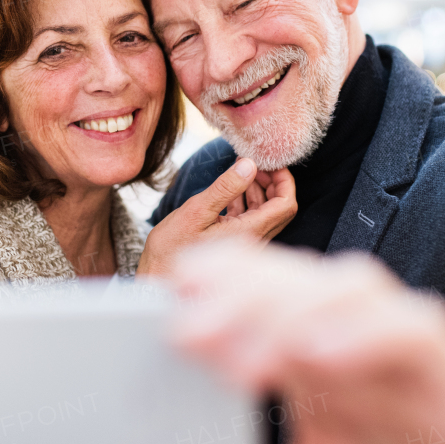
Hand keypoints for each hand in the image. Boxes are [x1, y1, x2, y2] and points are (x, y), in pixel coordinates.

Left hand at [132, 240, 444, 443]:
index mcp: (318, 358)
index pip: (269, 285)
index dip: (224, 276)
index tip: (169, 293)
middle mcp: (362, 342)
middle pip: (301, 278)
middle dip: (241, 292)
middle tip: (185, 330)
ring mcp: (410, 356)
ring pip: (354, 287)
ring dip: (292, 310)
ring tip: (239, 363)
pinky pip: (417, 331)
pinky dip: (366, 334)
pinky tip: (318, 357)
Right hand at [137, 159, 295, 276]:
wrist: (158, 280)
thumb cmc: (171, 250)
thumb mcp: (196, 211)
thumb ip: (225, 188)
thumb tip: (249, 165)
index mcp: (249, 233)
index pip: (285, 205)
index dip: (284, 181)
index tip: (269, 163)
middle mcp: (254, 240)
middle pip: (280, 208)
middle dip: (273, 182)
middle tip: (255, 163)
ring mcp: (245, 244)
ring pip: (265, 213)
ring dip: (259, 190)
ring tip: (242, 169)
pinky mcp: (233, 244)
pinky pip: (250, 219)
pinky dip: (246, 201)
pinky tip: (232, 189)